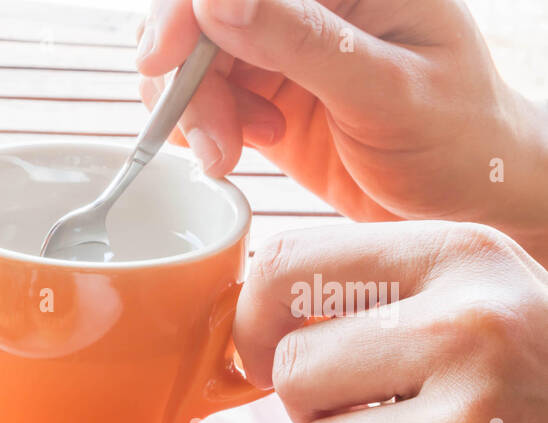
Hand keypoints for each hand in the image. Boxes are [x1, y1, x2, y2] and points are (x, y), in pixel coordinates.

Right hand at [136, 0, 547, 262]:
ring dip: (193, 110)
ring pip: (191, 55)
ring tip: (231, 155)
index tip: (161, 58)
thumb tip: (216, 0)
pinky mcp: (265, 86)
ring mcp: (283, 41)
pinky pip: (201, 93)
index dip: (185, 10)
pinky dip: (203, 126)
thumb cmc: (454, 140)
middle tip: (212, 144)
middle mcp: (313, 1)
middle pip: (201, 14)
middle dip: (186, 77)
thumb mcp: (386, 91)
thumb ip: (302, 42)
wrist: (465, 196)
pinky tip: (243, 149)